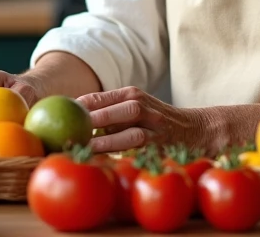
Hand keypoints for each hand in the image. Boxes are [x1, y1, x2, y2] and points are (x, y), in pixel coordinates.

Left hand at [78, 86, 212, 153]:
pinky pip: (142, 155)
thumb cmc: (154, 120)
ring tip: (86, 150)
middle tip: (71, 132)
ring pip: (132, 134)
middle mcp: (146, 109)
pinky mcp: (163, 150)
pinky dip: (126, 160)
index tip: (61, 114)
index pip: (102, 97)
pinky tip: (108, 165)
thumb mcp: (134, 106)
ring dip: (109, 142)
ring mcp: (157, 130)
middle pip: (120, 111)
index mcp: (133, 95)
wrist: (198, 129)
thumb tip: (72, 120)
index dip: (81, 105)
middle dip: (96, 120)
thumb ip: (109, 111)